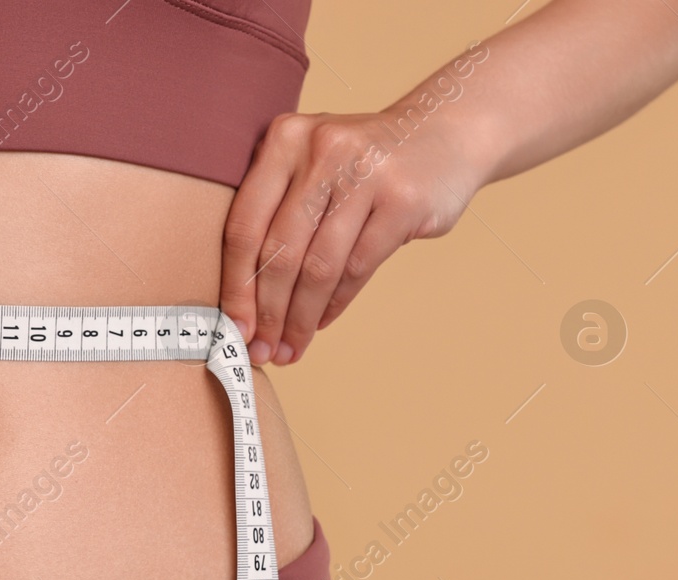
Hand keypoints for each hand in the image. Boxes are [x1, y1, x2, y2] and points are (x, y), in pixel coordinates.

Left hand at [220, 108, 486, 364]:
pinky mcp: (402, 200)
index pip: (244, 225)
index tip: (231, 328)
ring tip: (290, 348)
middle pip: (279, 252)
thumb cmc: (362, 163)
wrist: (446, 132)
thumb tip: (243, 298)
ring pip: (318, 267)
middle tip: (261, 350)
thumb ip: (275, 209)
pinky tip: (321, 323)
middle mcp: (321, 149)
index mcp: (284, 140)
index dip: (235, 285)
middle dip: (266, 312)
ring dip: (300, 318)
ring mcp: (365, 173)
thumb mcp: (311, 163)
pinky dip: (335, 304)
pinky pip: (356, 268)